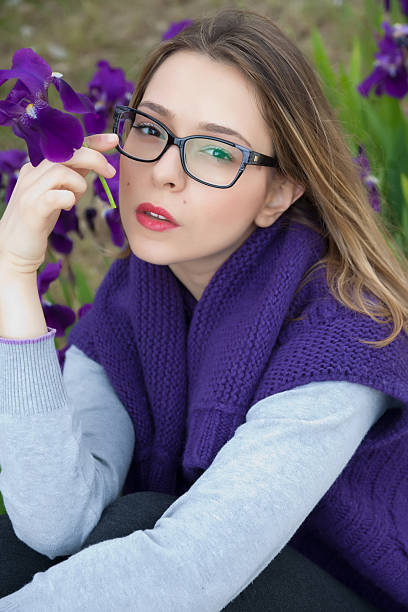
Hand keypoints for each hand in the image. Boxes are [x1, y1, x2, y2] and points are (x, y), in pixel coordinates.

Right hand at [0, 133, 118, 275]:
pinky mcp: (31, 209)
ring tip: (76, 199)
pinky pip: (54, 196)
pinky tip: (68, 207)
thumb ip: (73, 176)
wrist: (15, 248)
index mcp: (38, 167)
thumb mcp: (58, 192)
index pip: (67, 146)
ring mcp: (29, 190)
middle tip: (110, 172)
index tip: (113, 140)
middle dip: (94, 158)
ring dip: (79, 184)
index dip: (92, 141)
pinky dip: (68, 198)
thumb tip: (96, 162)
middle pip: (65, 153)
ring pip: (61, 172)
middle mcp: (31, 173)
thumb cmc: (40, 219)